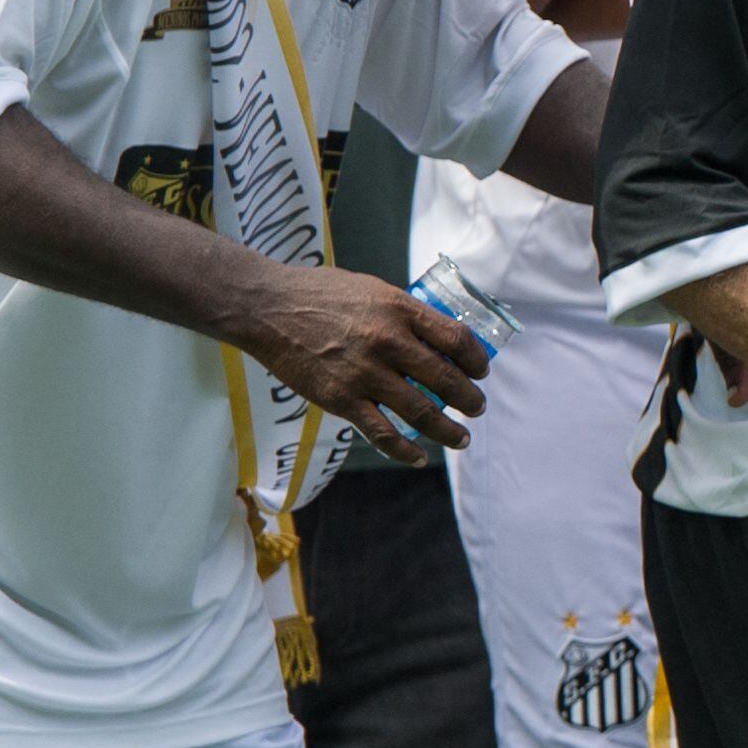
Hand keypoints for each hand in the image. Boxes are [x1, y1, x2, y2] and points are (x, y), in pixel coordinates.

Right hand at [238, 264, 492, 463]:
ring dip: (448, 430)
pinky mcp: (341, 399)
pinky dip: (405, 450)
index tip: (480, 371)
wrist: (267, 308)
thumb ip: (404, 314)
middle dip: (469, 399)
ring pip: (422, 411)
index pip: (457, 339)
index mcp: (401, 310)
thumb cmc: (320, 294)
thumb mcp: (374, 290)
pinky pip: (382, 433)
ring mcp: (365, 373)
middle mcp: (389, 342)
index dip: (476, 360)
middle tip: (476, 407)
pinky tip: (419, 457)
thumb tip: (436, 337)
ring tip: (461, 437)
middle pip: (446, 379)